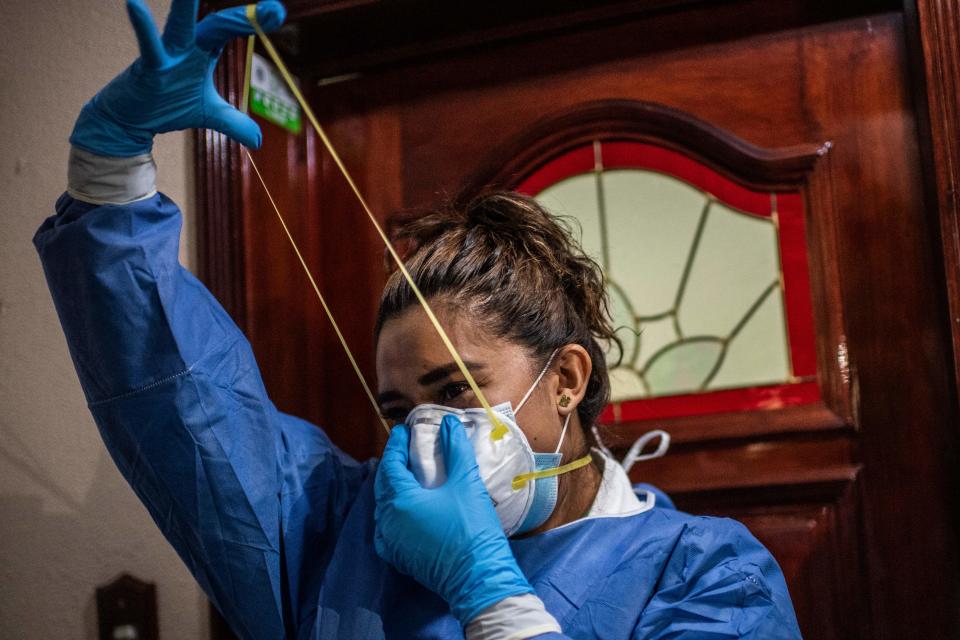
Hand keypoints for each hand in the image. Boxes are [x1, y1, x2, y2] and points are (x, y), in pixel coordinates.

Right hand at [70, 0, 285, 156]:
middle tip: (273, 10)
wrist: (130, 121)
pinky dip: (142, 25)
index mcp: (202, 51)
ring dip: (186, 4)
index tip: (277, 13)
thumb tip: (258, 141)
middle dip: (242, 19)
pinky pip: (148, 45)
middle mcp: (186, 46)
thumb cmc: (167, 107)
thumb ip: (234, 123)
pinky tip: (134, 3)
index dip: (252, 22)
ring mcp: (166, 53)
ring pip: (179, 24)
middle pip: (217, 26)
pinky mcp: (147, 66)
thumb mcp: (209, 116)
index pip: (230, 31)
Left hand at [374, 415, 533, 625]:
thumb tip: (449, 423)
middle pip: (384, 485)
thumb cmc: (472, 528)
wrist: (479, 577)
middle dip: (393, 464)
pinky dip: (394, 512)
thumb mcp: (466, 482)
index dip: (396, 444)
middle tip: (406, 449)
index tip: (403, 430)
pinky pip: (388, 528)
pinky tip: (408, 507)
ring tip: (408, 474)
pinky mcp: (399, 557)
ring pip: (384, 507)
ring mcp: (391, 542)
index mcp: (399, 500)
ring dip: (393, 488)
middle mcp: (387, 521)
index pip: (390, 464)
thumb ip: (455, 449)